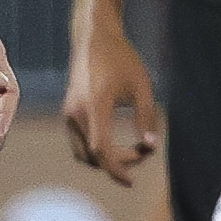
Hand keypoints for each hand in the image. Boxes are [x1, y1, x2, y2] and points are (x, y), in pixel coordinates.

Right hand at [63, 22, 163, 183]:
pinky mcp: (68, 112)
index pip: (102, 150)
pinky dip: (96, 151)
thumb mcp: (142, 87)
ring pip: (83, 154)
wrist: (94, 38)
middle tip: (145, 153)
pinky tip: (116, 146)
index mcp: (95, 105)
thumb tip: (152, 146)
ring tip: (133, 152)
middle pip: (93, 156)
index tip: (131, 182)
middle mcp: (76, 112)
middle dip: (119, 162)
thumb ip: (147, 118)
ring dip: (105, 160)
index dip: (117, 169)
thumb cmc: (122, 59)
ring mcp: (68, 113)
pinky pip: (79, 143)